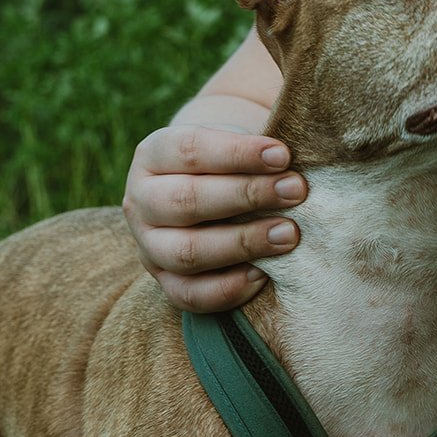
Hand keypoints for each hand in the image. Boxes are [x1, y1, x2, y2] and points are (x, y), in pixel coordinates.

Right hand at [123, 126, 308, 311]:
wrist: (208, 188)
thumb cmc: (232, 159)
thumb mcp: (234, 141)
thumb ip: (257, 148)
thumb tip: (294, 164)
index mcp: (154, 154)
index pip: (190, 150)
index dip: (238, 153)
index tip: (283, 155)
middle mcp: (141, 200)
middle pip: (186, 201)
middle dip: (247, 196)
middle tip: (296, 191)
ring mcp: (147, 246)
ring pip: (187, 252)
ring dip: (242, 244)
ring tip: (289, 234)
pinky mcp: (163, 282)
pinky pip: (190, 295)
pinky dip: (229, 288)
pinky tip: (265, 274)